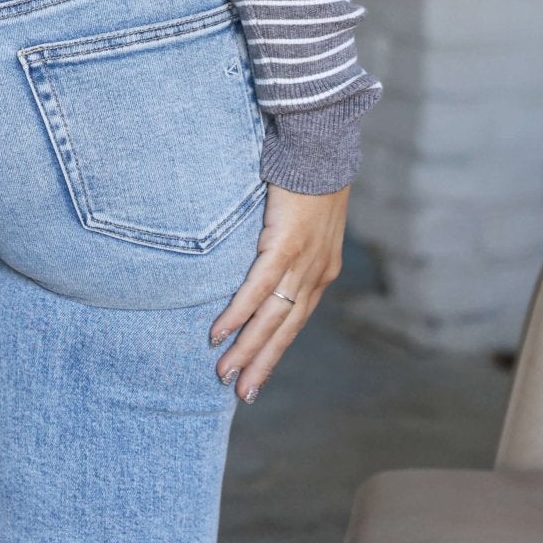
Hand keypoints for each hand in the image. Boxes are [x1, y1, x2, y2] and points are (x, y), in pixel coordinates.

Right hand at [208, 181, 347, 401]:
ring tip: (226, 374)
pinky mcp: (285, 245)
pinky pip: (259, 287)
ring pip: (272, 317)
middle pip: (285, 329)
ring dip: (247, 348)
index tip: (258, 376)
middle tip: (241, 394)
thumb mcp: (304, 220)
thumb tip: (265, 256)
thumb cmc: (308, 178)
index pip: (297, 322)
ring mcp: (302, 262)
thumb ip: (289, 243)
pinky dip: (239, 312)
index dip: (276, 350)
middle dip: (261, 363)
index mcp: (321, 271)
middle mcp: (316, 274)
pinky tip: (221, 332)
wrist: (320, 148)